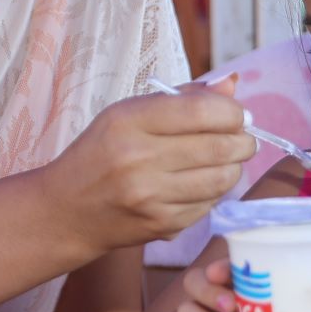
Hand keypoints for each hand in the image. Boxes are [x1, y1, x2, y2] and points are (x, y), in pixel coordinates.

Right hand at [39, 78, 253, 254]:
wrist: (67, 211)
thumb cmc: (101, 153)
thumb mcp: (128, 114)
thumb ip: (181, 98)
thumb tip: (232, 86)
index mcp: (128, 121)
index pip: (201, 111)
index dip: (232, 112)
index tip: (237, 115)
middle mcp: (137, 159)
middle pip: (219, 146)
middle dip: (243, 141)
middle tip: (243, 138)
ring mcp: (150, 197)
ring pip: (221, 179)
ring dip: (234, 167)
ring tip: (227, 160)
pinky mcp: (161, 225)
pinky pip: (209, 205)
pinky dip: (215, 192)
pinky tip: (202, 183)